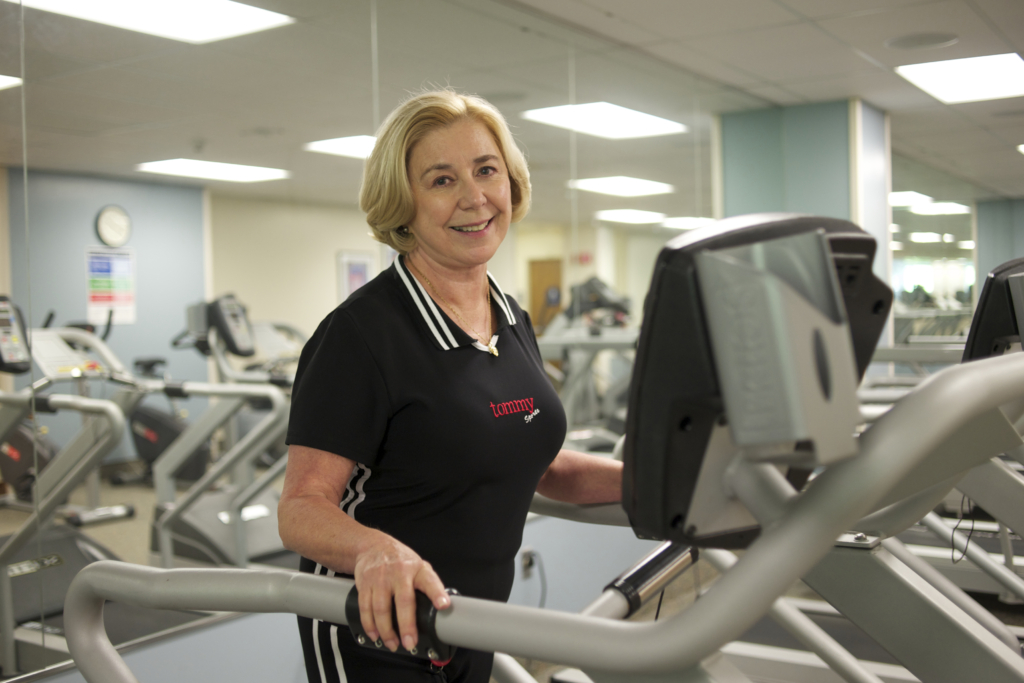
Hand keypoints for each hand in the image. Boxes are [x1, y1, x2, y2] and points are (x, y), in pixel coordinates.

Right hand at [353, 536, 449, 652]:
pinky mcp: (364, 584)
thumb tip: (442, 607)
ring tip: (392, 643)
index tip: (443, 605)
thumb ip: (429, 584)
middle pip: (403, 601)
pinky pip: (365, 608)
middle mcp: (399, 573)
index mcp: (417, 569)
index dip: (437, 594)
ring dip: (386, 631)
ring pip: (381, 609)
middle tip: (410, 642)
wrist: (372, 546)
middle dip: (407, 625)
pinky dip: (369, 625)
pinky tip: (374, 634)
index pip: (430, 581)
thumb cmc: (400, 560)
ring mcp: (380, 579)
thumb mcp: (419, 566)